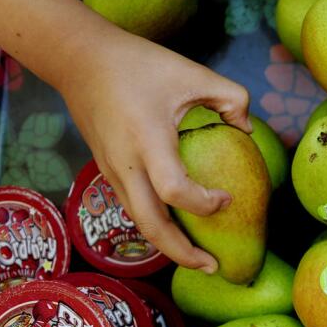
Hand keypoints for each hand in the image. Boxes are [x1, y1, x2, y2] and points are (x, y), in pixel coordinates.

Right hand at [58, 26, 251, 272]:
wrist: (78, 59)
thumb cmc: (138, 64)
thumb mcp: (191, 72)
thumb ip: (230, 97)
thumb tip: (248, 129)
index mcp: (147, 140)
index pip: (175, 191)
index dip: (204, 204)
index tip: (227, 198)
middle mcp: (125, 164)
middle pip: (151, 226)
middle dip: (182, 253)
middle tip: (214, 267)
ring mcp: (112, 171)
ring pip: (139, 222)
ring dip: (169, 245)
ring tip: (200, 258)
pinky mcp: (107, 172)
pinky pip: (133, 208)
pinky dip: (156, 225)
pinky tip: (179, 229)